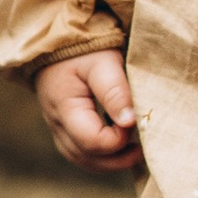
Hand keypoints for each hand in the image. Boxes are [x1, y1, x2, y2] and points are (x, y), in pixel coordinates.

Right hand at [35, 48, 142, 170]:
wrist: (56, 37)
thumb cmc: (82, 47)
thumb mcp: (102, 63)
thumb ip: (115, 92)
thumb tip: (130, 123)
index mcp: (65, 109)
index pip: (93, 142)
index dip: (118, 139)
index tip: (135, 122)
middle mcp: (57, 123)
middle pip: (86, 158)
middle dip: (116, 159)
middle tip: (141, 149)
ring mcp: (57, 126)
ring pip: (81, 159)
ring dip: (108, 161)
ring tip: (133, 150)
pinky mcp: (62, 124)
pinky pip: (78, 151)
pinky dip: (98, 154)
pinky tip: (117, 142)